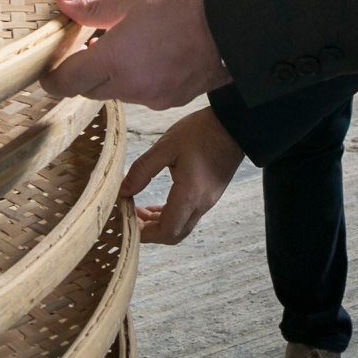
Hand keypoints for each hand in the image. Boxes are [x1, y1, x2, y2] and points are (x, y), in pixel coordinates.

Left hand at [42, 0, 229, 108]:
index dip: (52, 77)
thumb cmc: (181, 2)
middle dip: (84, 71)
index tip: (49, 67)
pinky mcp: (174, 100)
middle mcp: (131, 87)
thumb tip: (62, 2)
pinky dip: (139, 79)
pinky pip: (144, 94)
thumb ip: (93, 8)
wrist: (232, 18)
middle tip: (91, 43)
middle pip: (89, 90)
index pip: (66, 82)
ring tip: (127, 43)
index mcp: (114, 61)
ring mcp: (154, 98)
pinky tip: (152, 54)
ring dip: (113, 75)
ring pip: (118, 92)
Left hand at [121, 107, 245, 243]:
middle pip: (174, 234)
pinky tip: (159, 204)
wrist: (234, 123)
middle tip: (131, 216)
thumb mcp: (167, 146)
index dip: (144, 233)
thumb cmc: (201, 131)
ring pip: (181, 226)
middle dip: (150, 232)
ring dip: (160, 224)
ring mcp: (209, 200)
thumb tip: (123, 191)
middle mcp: (201, 204)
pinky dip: (171, 215)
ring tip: (139, 209)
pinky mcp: (211, 194)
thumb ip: (143, 170)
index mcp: (190, 194)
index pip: (166, 231)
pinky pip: (188, 214)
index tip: (127, 221)